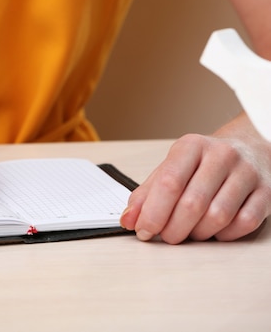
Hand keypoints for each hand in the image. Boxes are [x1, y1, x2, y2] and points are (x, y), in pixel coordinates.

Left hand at [120, 130, 270, 243]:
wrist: (249, 149)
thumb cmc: (202, 164)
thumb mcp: (170, 169)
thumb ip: (146, 194)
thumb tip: (128, 219)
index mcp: (191, 146)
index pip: (168, 182)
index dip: (152, 212)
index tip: (142, 230)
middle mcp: (221, 155)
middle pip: (192, 203)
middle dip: (173, 228)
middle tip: (165, 237)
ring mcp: (246, 173)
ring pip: (218, 216)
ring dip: (197, 233)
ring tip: (188, 232)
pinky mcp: (266, 192)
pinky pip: (243, 223)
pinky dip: (224, 235)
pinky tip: (214, 231)